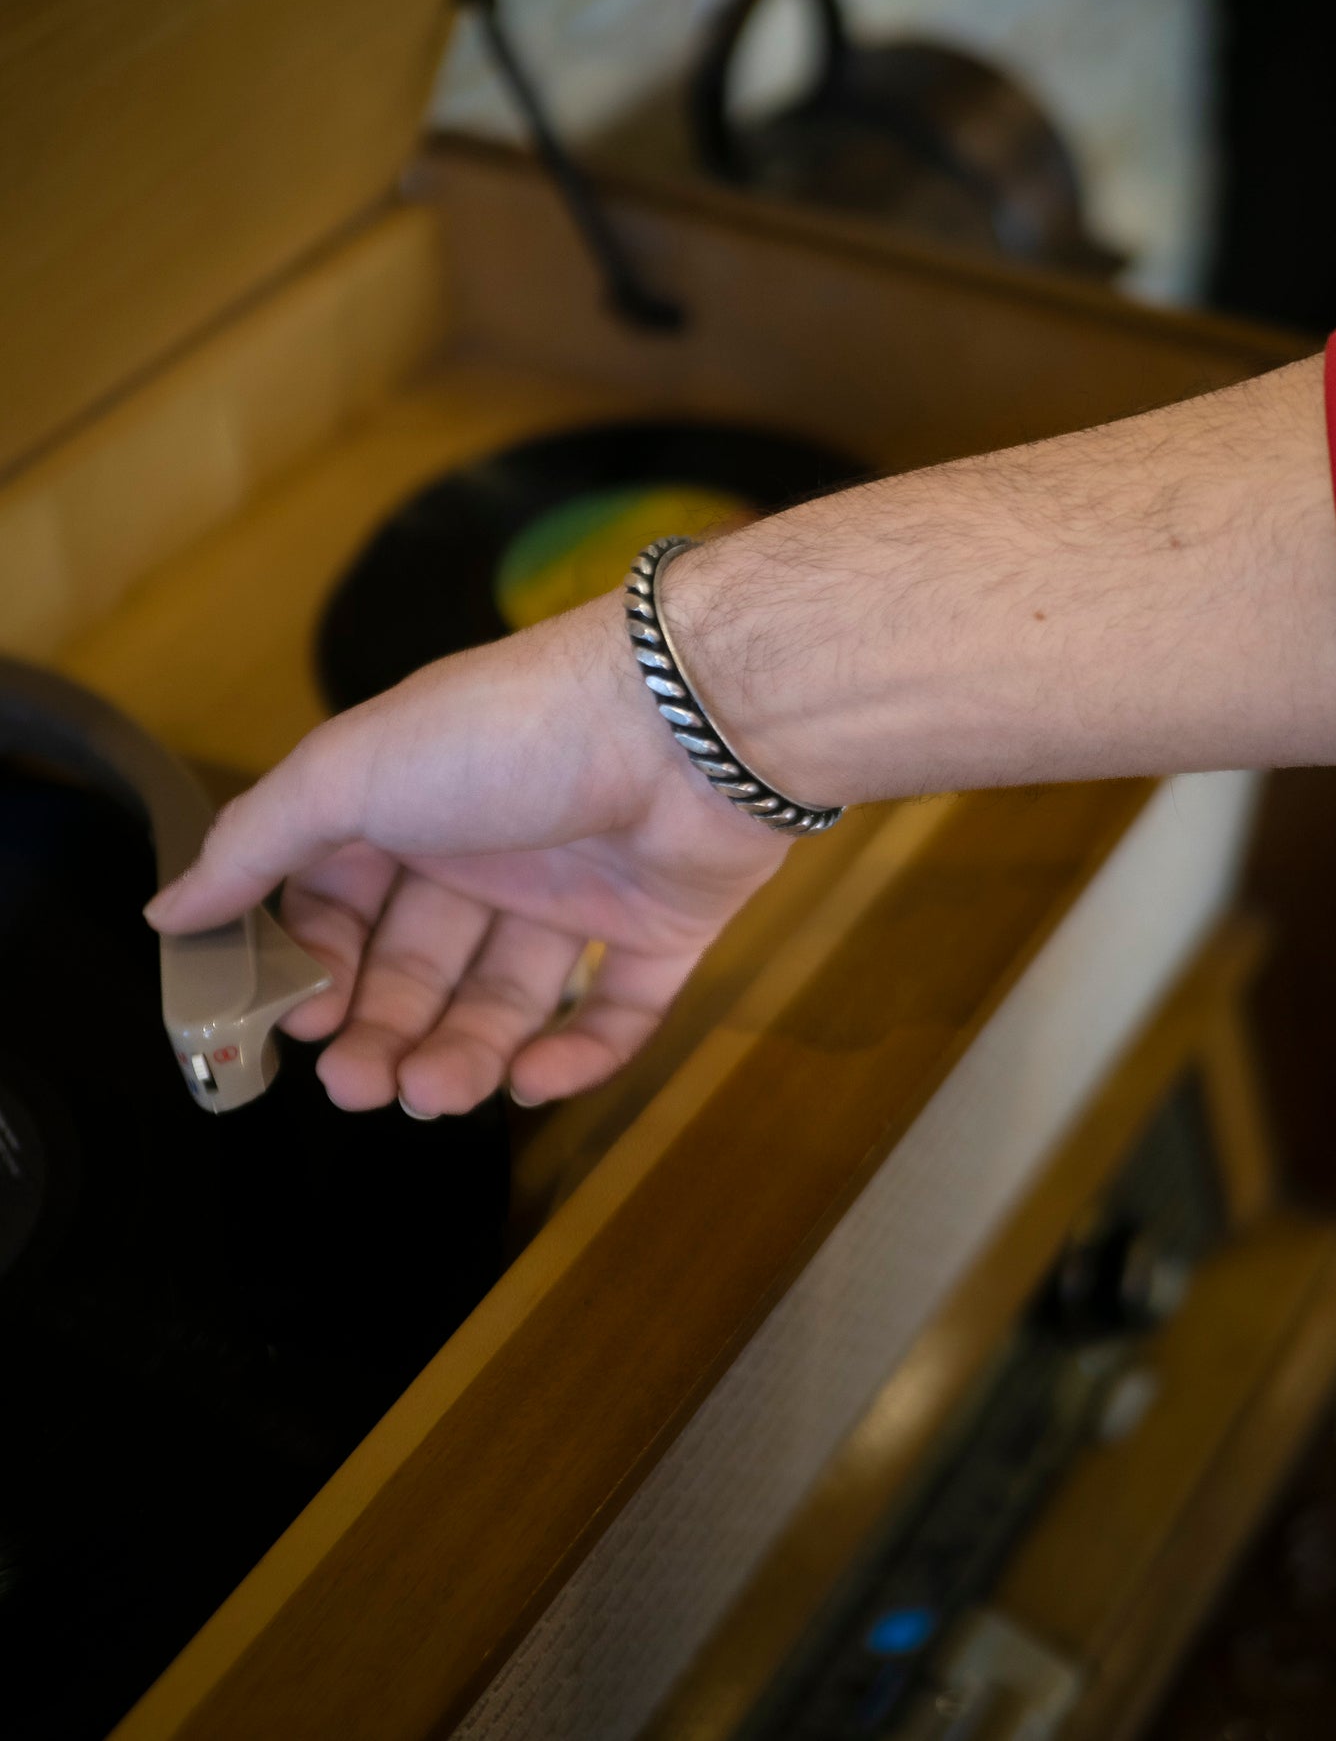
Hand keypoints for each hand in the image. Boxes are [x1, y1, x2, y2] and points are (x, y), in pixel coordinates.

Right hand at [145, 598, 787, 1115]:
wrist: (687, 721)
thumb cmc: (508, 733)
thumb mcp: (349, 772)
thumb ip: (257, 843)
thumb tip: (169, 909)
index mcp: (413, 806)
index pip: (343, 907)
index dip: (318, 968)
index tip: (301, 1020)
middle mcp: (493, 851)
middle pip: (421, 968)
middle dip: (384, 1031)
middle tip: (361, 1086)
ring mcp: (580, 893)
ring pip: (508, 1002)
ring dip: (464, 1055)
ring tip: (433, 1091)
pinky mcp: (662, 929)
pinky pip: (616, 1013)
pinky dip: (574, 1058)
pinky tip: (531, 1079)